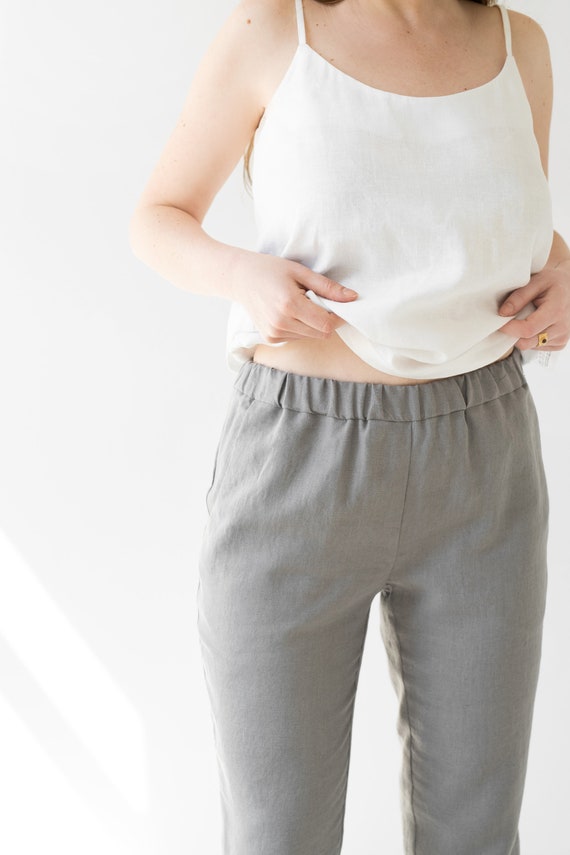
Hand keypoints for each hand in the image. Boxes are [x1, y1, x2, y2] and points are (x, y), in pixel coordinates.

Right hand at [231, 252, 357, 343]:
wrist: (240, 278)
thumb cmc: (270, 269)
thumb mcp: (300, 272)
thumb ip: (328, 287)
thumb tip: (353, 298)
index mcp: (290, 305)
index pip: (327, 324)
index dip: (338, 317)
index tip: (339, 305)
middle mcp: (281, 323)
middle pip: (321, 333)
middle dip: (326, 320)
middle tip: (317, 301)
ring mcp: (274, 334)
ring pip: (311, 337)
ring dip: (313, 324)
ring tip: (300, 304)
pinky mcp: (271, 339)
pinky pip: (298, 338)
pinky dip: (301, 328)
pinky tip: (290, 313)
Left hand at [498, 262, 569, 350]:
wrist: (569, 287)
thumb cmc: (553, 282)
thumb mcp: (536, 281)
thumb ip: (519, 297)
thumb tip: (503, 313)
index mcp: (556, 310)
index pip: (527, 330)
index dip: (509, 328)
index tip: (499, 322)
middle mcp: (562, 327)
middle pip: (527, 342)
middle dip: (513, 333)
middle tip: (511, 319)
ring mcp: (562, 338)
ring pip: (530, 346)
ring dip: (522, 335)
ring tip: (527, 318)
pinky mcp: (560, 344)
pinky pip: (537, 347)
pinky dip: (531, 338)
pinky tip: (535, 324)